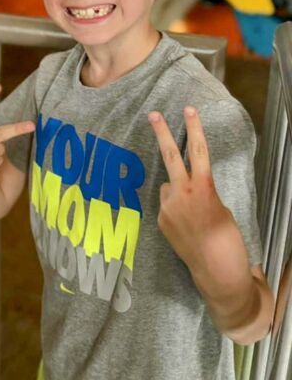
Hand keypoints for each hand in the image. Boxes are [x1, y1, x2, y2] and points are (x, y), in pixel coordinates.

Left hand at [149, 106, 249, 287]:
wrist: (217, 270)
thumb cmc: (227, 239)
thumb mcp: (219, 207)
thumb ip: (199, 191)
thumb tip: (181, 186)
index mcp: (203, 188)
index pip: (198, 151)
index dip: (194, 128)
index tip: (188, 109)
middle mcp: (181, 194)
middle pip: (169, 156)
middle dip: (161, 133)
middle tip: (152, 114)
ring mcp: (167, 208)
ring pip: (168, 186)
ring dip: (177, 192)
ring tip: (193, 215)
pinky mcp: (160, 220)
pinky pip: (167, 204)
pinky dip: (175, 208)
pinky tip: (186, 226)